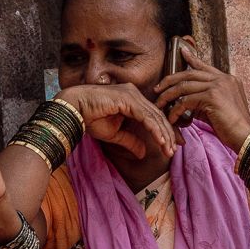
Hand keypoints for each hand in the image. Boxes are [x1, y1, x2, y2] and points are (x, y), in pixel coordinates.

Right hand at [56, 84, 176, 161]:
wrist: (74, 109)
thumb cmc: (90, 118)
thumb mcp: (115, 135)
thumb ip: (130, 141)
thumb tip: (143, 154)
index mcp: (133, 100)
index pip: (154, 116)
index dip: (164, 131)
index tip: (172, 146)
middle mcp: (135, 94)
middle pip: (158, 115)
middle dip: (168, 134)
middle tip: (175, 149)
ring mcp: (132, 95)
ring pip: (154, 116)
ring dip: (163, 134)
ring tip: (169, 150)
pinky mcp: (128, 99)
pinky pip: (146, 116)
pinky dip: (155, 130)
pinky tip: (160, 141)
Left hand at [154, 43, 249, 151]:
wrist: (246, 136)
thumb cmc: (233, 128)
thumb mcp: (220, 108)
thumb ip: (206, 100)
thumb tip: (188, 101)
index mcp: (228, 79)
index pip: (205, 66)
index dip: (192, 58)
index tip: (182, 51)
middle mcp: (223, 79)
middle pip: (190, 73)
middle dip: (171, 80)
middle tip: (158, 87)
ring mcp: (218, 86)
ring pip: (184, 86)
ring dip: (168, 96)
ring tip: (159, 104)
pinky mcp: (212, 97)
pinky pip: (186, 101)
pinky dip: (176, 110)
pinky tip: (172, 118)